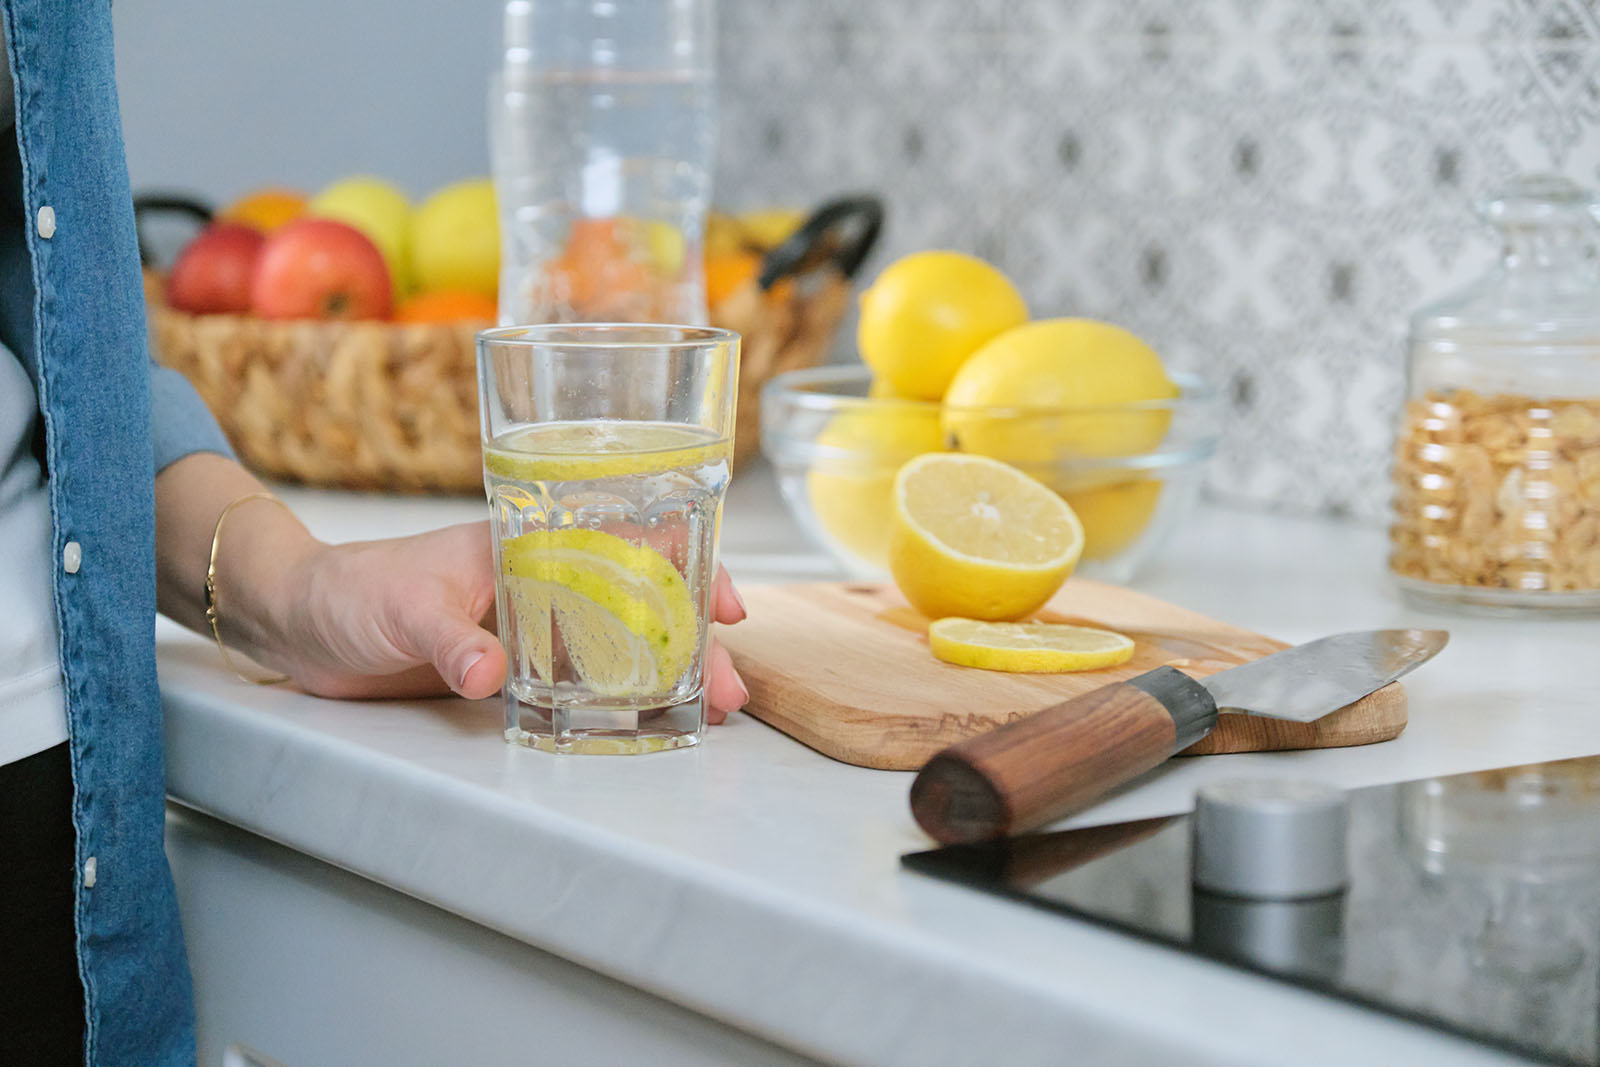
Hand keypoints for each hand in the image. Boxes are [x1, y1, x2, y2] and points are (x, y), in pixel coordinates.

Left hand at [253, 521, 750, 721]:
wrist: (299, 623)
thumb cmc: (351, 590)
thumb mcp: (403, 608)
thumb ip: (450, 639)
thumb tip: (488, 674)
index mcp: (528, 545)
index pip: (629, 544)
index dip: (688, 570)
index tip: (728, 607)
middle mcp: (541, 582)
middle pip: (639, 604)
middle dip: (694, 642)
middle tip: (732, 688)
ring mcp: (529, 627)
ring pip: (619, 646)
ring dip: (667, 675)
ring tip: (712, 711)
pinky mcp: (510, 669)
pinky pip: (579, 682)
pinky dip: (620, 699)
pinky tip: (649, 721)